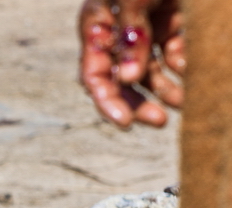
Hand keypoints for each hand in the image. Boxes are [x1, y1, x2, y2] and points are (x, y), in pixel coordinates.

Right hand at [78, 0, 183, 127]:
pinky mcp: (170, 23)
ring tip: (184, 101)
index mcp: (96, 26)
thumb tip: (129, 79)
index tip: (125, 122)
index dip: (106, 101)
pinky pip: (173, 53)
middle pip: (121, 80)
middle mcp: (116, 33)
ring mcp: (145, 30)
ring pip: (150, 72)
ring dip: (166, 90)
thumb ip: (131, 38)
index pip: (93, 74)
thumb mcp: (132, 0)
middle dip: (139, 103)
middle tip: (160, 121)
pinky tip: (188, 68)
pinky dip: (182, 65)